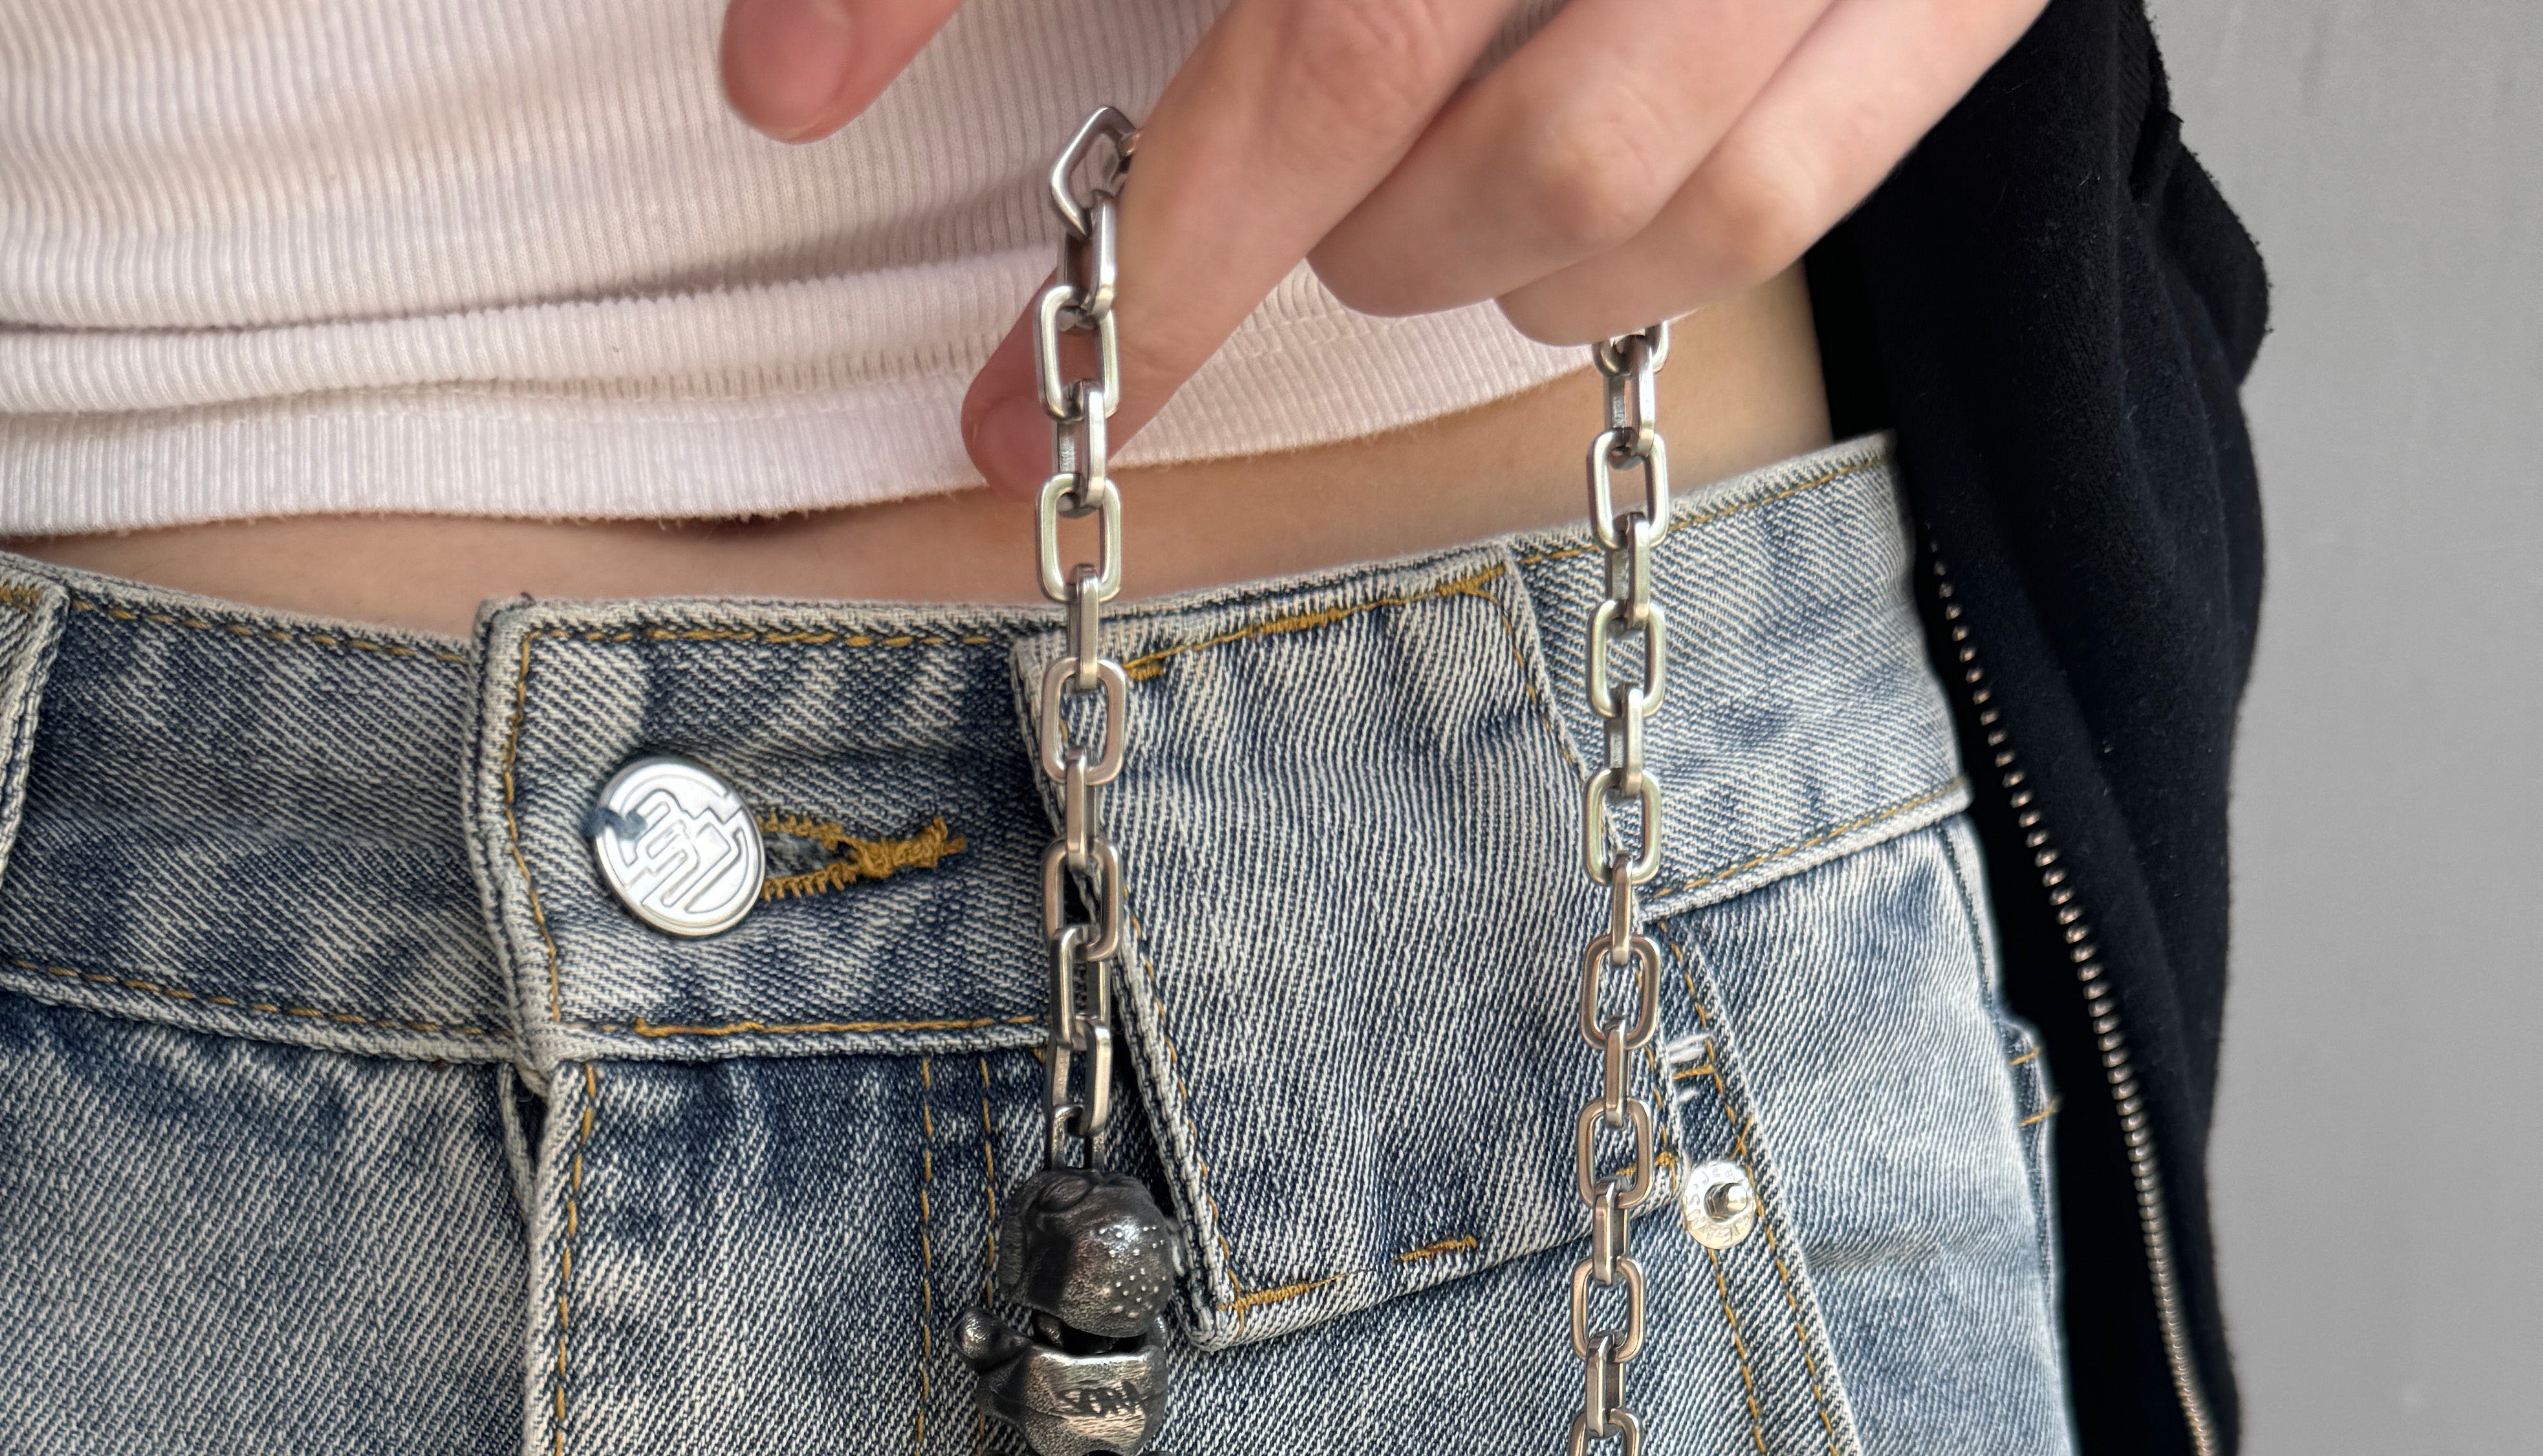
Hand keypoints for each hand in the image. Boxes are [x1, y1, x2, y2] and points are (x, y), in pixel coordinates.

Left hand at [719, 0, 2044, 489]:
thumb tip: (775, 76)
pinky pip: (1772, 196)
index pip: (1283, 22)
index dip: (1066, 177)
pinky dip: (1635, 265)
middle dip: (1243, 238)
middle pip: (1386, 79)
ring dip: (1442, 254)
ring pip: (1598, 183)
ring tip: (1378, 224)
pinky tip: (1548, 243)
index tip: (931, 333)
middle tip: (1174, 267)